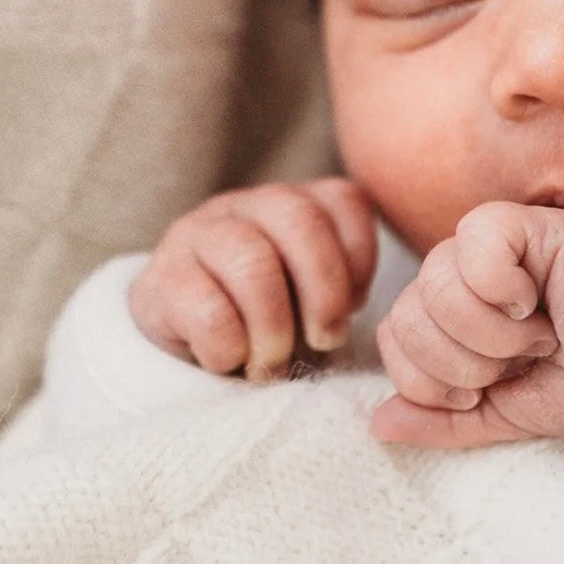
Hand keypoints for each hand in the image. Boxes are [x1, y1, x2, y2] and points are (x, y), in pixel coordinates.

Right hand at [127, 178, 377, 381]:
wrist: (184, 343)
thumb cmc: (270, 323)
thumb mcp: (315, 299)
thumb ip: (348, 285)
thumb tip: (401, 313)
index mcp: (294, 202)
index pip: (345, 201)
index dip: (360, 262)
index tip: (354, 309)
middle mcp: (247, 205)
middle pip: (299, 220)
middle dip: (324, 292)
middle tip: (325, 341)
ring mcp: (200, 234)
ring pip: (251, 260)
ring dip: (274, 326)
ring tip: (273, 361)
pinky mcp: (162, 278)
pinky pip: (206, 307)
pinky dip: (230, 347)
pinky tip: (228, 361)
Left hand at [369, 201, 563, 447]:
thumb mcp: (511, 416)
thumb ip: (443, 421)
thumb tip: (376, 423)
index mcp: (453, 319)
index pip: (392, 337)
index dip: (428, 379)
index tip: (484, 389)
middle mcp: (462, 279)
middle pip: (404, 315)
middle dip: (462, 361)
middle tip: (518, 360)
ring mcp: (486, 248)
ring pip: (432, 285)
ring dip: (489, 331)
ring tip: (537, 334)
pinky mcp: (518, 222)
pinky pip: (471, 239)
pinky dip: (501, 284)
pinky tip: (535, 298)